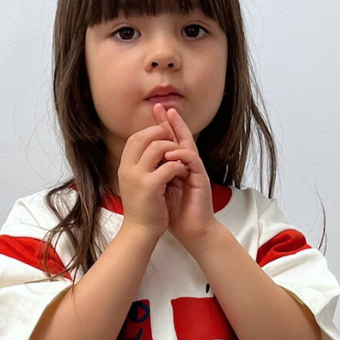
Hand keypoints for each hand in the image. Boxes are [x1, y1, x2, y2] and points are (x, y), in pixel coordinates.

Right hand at [116, 115, 189, 237]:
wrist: (140, 232)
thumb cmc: (142, 209)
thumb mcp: (136, 183)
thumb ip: (141, 166)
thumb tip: (153, 150)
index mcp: (124, 167)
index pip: (135, 138)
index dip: (150, 131)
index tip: (164, 133)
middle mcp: (127, 169)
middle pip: (144, 137)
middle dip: (162, 133)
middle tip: (175, 140)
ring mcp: (137, 177)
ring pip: (157, 147)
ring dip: (172, 148)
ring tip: (180, 157)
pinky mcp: (150, 186)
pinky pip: (168, 166)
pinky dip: (178, 165)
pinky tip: (183, 172)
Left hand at [154, 103, 218, 254]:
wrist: (192, 231)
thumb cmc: (175, 214)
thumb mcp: (159, 191)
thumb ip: (154, 175)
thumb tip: (139, 164)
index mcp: (176, 168)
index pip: (169, 143)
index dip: (161, 129)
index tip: (151, 115)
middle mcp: (187, 167)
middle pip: (180, 139)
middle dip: (171, 122)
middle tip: (161, 107)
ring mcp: (195, 171)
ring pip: (188, 145)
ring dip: (178, 132)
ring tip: (167, 120)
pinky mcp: (201, 179)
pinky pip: (192, 161)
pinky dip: (181, 154)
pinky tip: (170, 152)